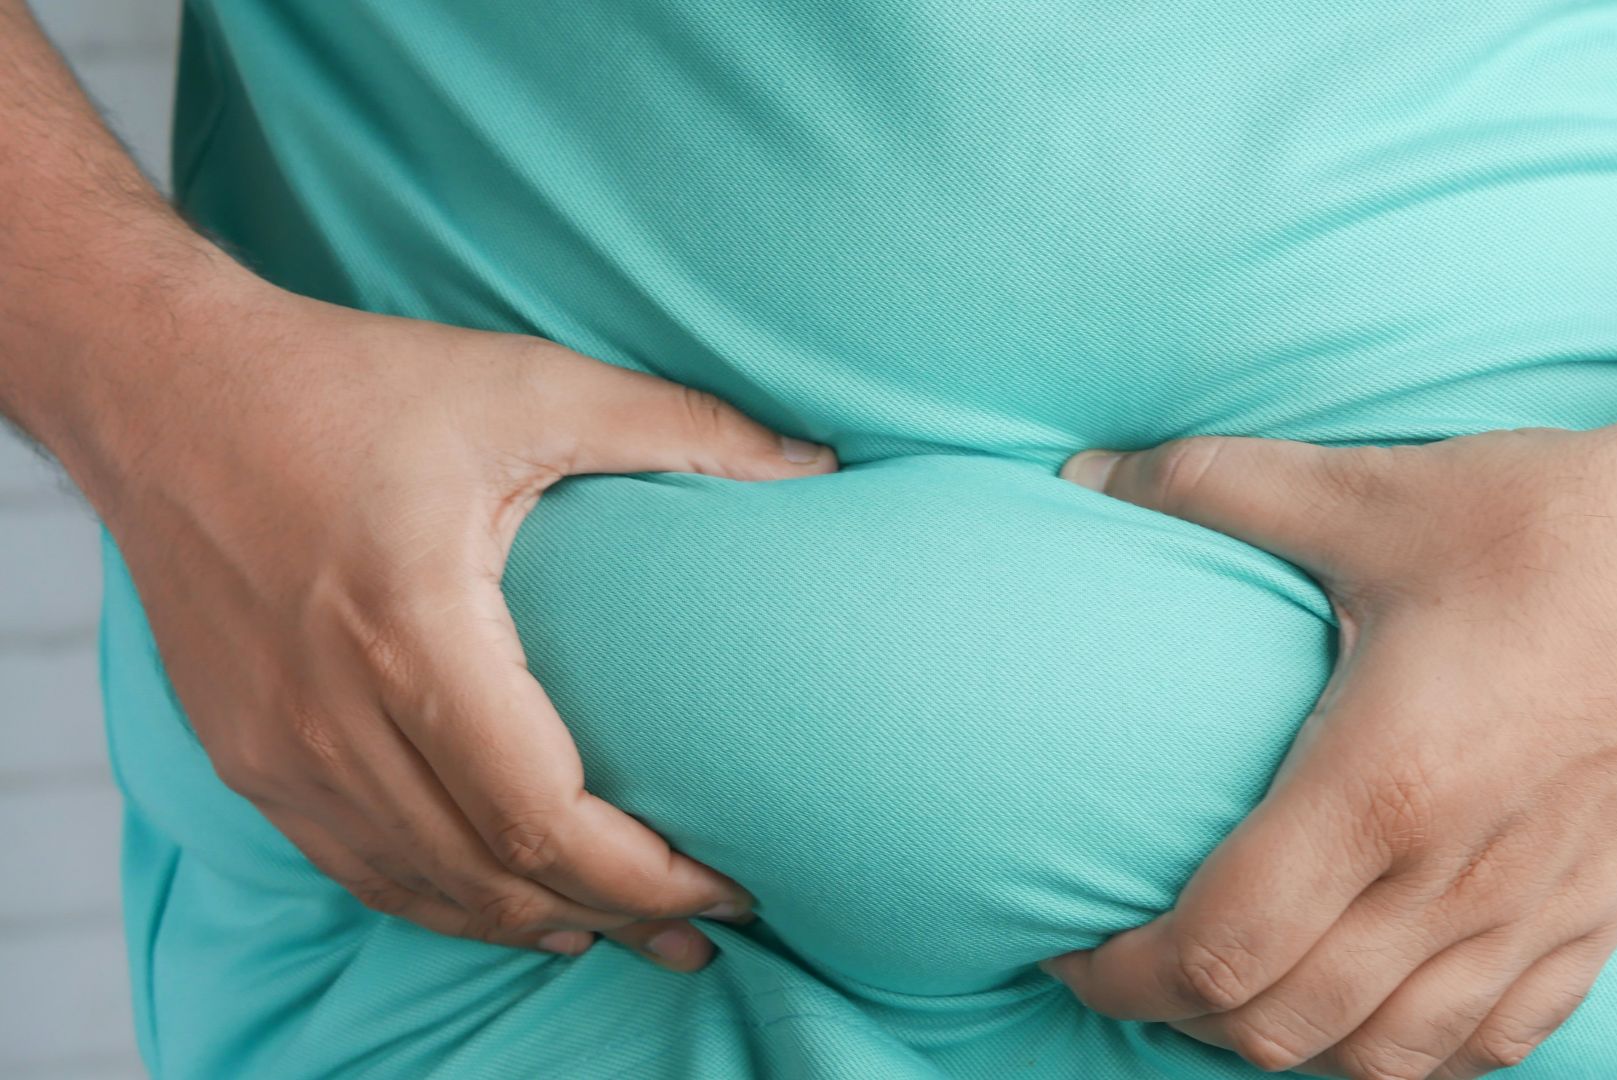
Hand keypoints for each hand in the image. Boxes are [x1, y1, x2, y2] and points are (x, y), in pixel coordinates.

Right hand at [80, 277, 835, 968]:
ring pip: (423, 889)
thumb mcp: (527, 385)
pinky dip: (444, 902)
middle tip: (705, 932)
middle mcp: (332, 712)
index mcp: (411, 628)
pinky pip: (357, 868)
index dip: (646, 875)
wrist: (165, 391)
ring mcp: (276, 748)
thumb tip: (816, 467)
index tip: (729, 885)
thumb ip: (680, 426)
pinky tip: (509, 906)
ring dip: (533, 922)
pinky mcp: (246, 755)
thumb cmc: (349, 383)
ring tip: (626, 934)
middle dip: (614, 916)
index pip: (543, 815)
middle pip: (493, 874)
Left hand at [1044, 415, 1616, 1076]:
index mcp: (1382, 785)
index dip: (1124, 973)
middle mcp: (1457, 879)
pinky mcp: (1603, 920)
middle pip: (1284, 1029)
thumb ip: (1209, 487)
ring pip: (1385, 1058)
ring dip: (1290, 1045)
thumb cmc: (1556, 522)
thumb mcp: (1369, 491)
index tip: (1075, 948)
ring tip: (1241, 989)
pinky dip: (1412, 1051)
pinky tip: (1374, 1005)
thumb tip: (1081, 475)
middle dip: (1184, 1017)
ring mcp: (1538, 915)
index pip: (1220, 948)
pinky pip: (1495, 1045)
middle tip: (1141, 963)